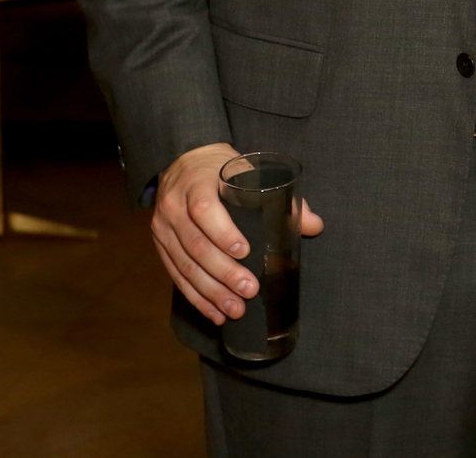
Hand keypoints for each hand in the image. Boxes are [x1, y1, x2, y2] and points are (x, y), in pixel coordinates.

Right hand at [152, 142, 323, 324]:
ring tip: (235, 310)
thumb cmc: (221, 169)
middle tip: (249, 290)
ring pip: (185, 266)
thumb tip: (315, 225)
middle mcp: (174, 208)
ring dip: (211, 292)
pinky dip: (196, 297)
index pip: (204, 210)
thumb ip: (279, 196)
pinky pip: (176, 276)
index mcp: (196, 184)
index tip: (245, 251)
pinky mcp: (160, 247)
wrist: (181, 162)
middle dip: (223, 272)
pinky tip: (214, 313)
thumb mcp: (246, 170)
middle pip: (196, 245)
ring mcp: (163, 230)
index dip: (223, 232)